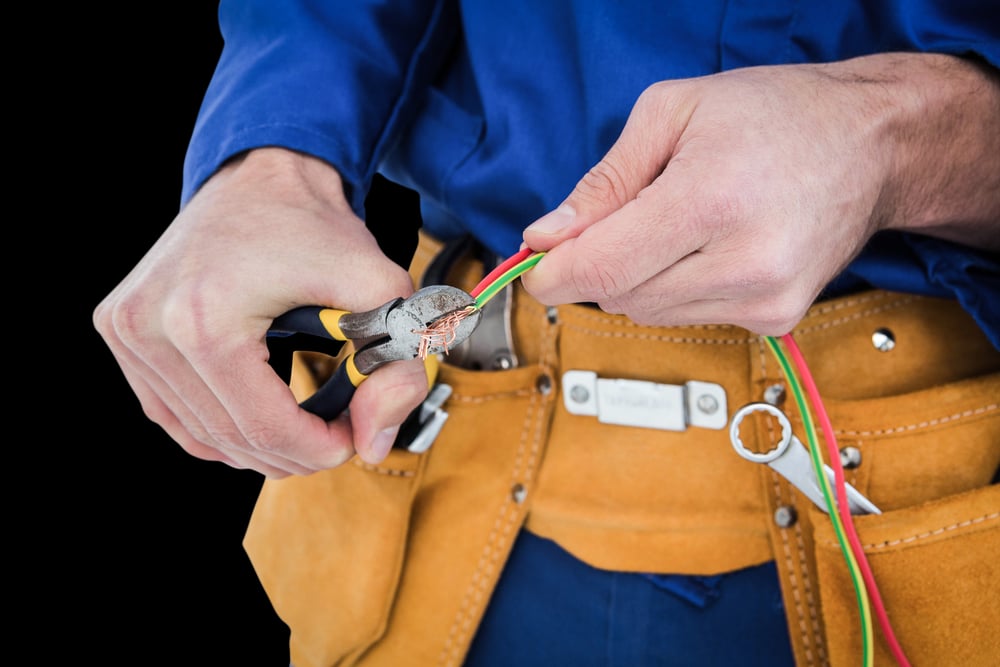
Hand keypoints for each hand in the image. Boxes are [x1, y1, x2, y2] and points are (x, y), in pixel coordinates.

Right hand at [93, 149, 427, 476]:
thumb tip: (375, 443)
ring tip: (302, 424)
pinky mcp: (120, 330)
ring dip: (257, 445)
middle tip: (336, 431)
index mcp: (203, 319)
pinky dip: (217, 426)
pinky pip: (169, 411)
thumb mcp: (378, 286)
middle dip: (294, 451)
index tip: (353, 436)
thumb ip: (396, 365)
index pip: (265, 428)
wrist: (260, 174)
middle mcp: (148, 327)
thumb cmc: (315, 226)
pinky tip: (256, 416)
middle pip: (230, 438)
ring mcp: (125, 329)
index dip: (320, 448)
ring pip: (198, 434)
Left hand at [522, 53, 999, 333]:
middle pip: (619, 296)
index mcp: (710, 200)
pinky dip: (677, 289)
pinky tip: (708, 247)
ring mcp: (765, 299)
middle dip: (600, 263)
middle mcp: (743, 262)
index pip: (602, 269)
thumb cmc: (777, 115)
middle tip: (622, 218)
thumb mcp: (672, 113)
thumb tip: (547, 237)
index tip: (536, 265)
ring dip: (639, 277)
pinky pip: (687, 317)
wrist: (873, 144)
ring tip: (679, 223)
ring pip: (648, 313)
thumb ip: (602, 183)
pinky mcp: (776, 318)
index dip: (553, 274)